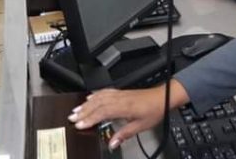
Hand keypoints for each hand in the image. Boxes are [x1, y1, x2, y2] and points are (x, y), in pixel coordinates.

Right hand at [69, 83, 188, 149]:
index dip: (90, 118)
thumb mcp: (140, 126)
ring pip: (100, 97)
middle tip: (72, 117)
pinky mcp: (121, 92)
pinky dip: (95, 95)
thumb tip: (112, 143)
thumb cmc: (154, 110)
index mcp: (125, 107)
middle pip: (98, 104)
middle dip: (84, 111)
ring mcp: (120, 94)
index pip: (103, 112)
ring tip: (76, 110)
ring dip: (87, 103)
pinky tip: (90, 98)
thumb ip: (124, 134)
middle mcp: (120, 99)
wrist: (163, 97)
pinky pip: (105, 91)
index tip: (80, 124)